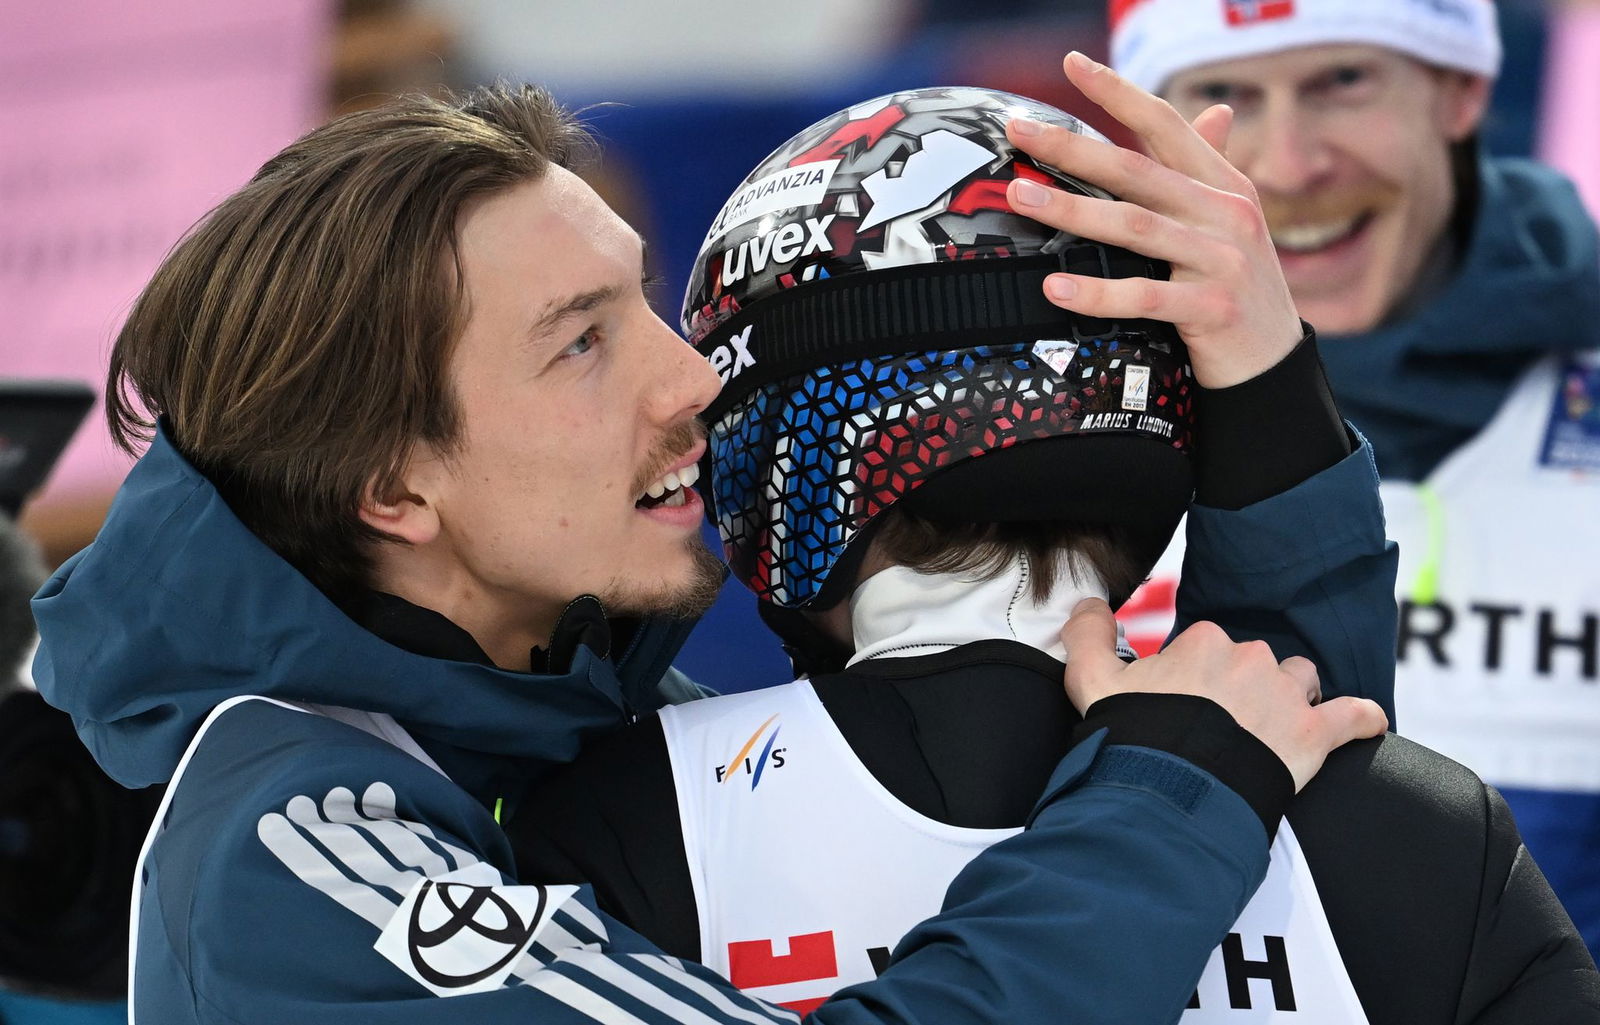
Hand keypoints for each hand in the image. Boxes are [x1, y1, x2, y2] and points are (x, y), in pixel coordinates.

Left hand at [1005, 50, 1301, 387]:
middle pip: (1136, 170)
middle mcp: (1225, 213)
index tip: (1072, 64)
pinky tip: (1054, 286)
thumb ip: (1207, 172)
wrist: (1273, 362)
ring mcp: (1222, 260)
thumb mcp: (1228, 223)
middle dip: (1071, 147)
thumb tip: (1215, 112)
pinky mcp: (1213, 309)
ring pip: (1134, 226)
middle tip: (1018, 130)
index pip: (1165, 124)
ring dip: (1070, 209)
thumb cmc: (1235, 286)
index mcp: (1223, 185)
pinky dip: (1096, 292)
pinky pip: (1143, 296)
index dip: (1118, 92)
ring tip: (1021, 195)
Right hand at [1060, 599, 1386, 791]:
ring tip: (1271, 732)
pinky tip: (1366, 725)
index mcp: (1205, 641)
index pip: (1209, 648)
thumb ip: (1087, 634)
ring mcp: (1287, 695)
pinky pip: (1354, 716)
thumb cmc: (1132, 735)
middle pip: (1255, 664)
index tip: (1183, 707)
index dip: (1196, 678)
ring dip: (1293, 700)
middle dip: (1242, 689)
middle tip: (1218, 729)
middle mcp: (1251, 657)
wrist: (1172, 791)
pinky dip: (1362, 720)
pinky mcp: (1315, 733)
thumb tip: (1087, 604)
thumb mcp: (1092, 680)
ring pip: (1302, 682)